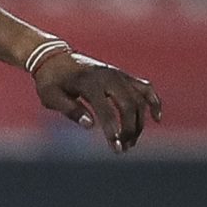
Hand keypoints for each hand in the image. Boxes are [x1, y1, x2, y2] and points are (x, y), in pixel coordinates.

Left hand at [33, 49, 162, 152]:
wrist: (54, 58)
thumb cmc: (51, 81)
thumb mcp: (51, 97)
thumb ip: (70, 110)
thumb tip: (90, 126)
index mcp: (89, 83)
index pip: (106, 110)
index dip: (113, 131)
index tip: (117, 148)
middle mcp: (108, 77)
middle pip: (129, 105)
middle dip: (130, 129)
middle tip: (124, 148)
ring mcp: (118, 75)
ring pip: (139, 99)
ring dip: (139, 123)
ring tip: (131, 142)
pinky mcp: (123, 76)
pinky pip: (145, 88)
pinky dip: (154, 102)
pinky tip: (156, 118)